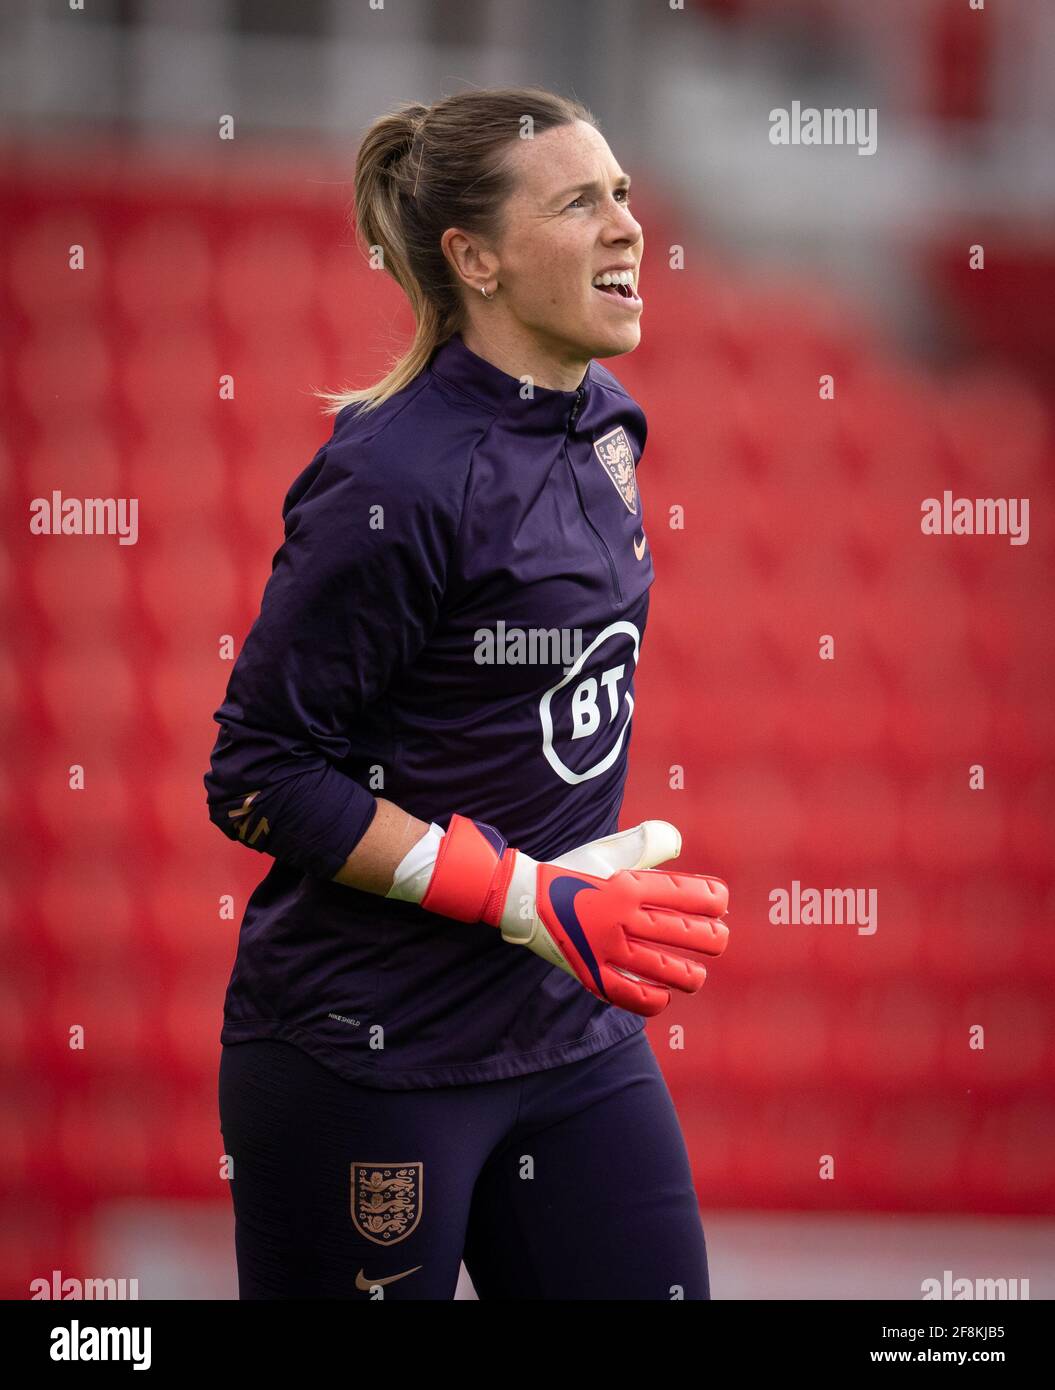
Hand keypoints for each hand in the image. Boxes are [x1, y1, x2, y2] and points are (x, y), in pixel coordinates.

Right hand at [390, 815, 729, 1016]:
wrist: (524, 897)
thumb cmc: (573, 871)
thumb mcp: (608, 852)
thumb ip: (645, 844)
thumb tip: (677, 840)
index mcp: (629, 885)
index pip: (689, 894)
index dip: (714, 900)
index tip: (719, 902)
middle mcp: (622, 917)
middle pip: (686, 934)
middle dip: (713, 939)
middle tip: (718, 940)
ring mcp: (606, 948)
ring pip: (666, 970)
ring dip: (690, 975)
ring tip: (695, 975)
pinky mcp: (591, 974)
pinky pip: (631, 996)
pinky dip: (654, 1000)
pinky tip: (663, 996)